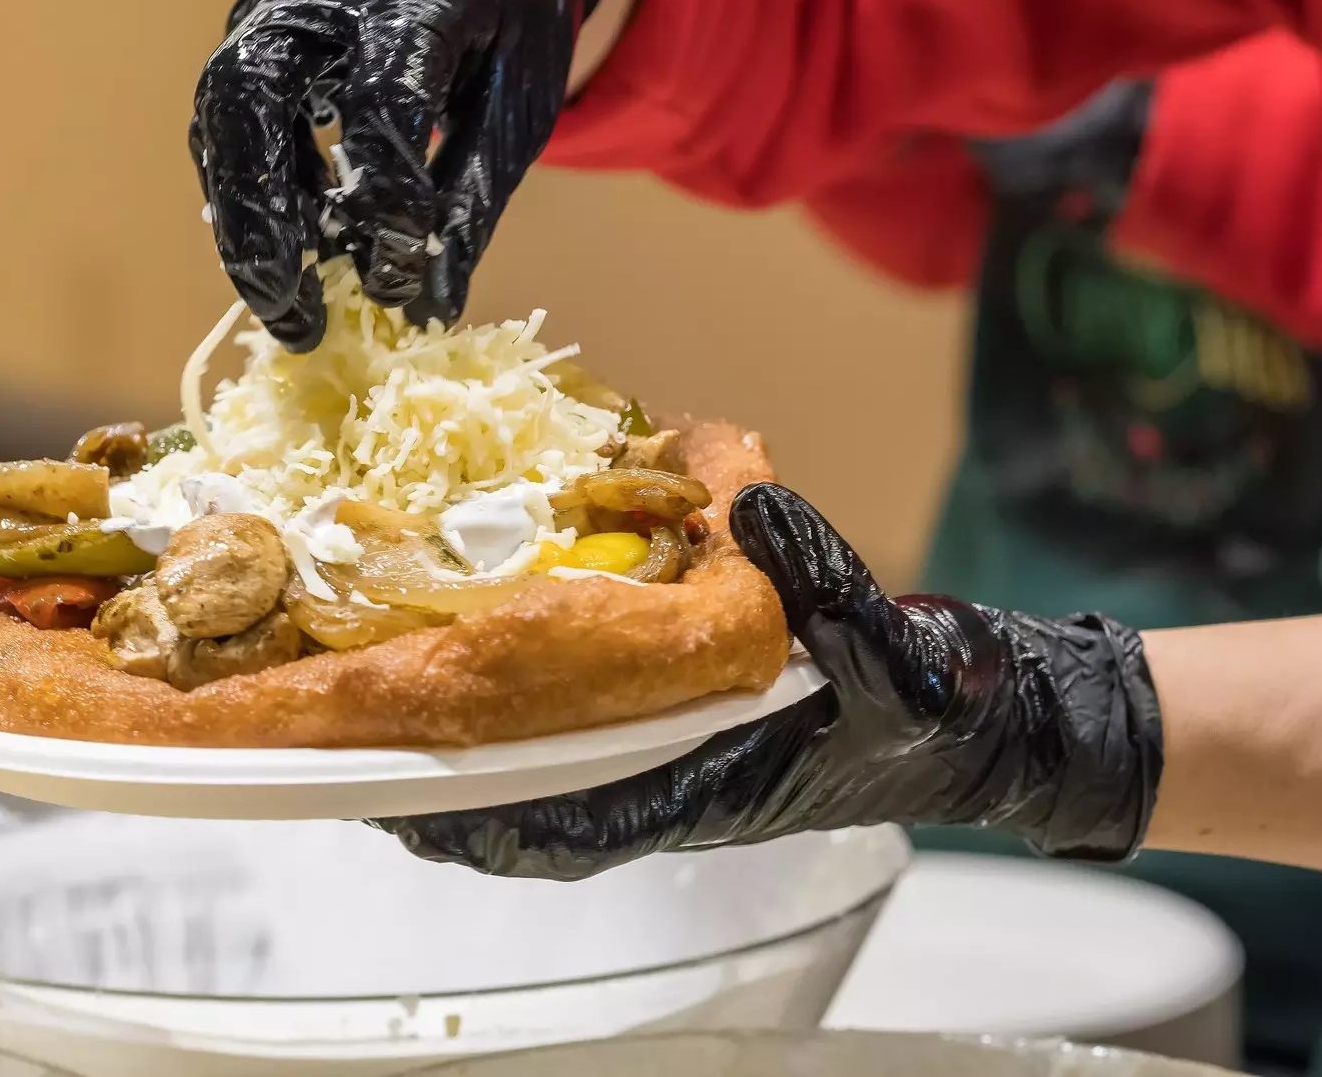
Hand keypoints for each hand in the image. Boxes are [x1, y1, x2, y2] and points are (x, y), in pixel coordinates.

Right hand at [190, 0, 620, 347]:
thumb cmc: (511, 6)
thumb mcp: (521, 97)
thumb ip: (474, 197)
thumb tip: (430, 306)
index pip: (382, 99)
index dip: (385, 196)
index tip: (398, 276)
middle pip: (251, 94)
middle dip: (261, 217)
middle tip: (292, 311)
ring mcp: (273, 0)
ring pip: (220, 110)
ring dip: (243, 217)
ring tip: (288, 304)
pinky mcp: (251, 26)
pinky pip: (229, 115)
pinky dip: (253, 187)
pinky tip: (296, 244)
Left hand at [375, 484, 1163, 878]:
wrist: (984, 716)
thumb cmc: (936, 701)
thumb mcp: (891, 642)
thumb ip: (824, 577)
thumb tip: (751, 499)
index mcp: (705, 782)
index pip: (558, 822)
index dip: (464, 814)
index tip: (383, 788)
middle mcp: (672, 780)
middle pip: (522, 803)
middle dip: (433, 776)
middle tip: (337, 726)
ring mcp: (675, 758)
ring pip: (543, 768)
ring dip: (467, 740)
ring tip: (382, 689)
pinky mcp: (687, 728)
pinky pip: (583, 733)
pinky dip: (524, 708)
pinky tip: (487, 657)